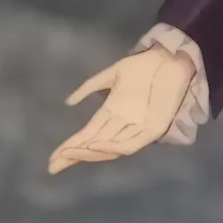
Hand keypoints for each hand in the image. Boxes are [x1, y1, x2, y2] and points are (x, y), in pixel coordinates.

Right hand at [47, 45, 197, 174]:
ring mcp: (138, 128)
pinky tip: (96, 146)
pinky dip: (114, 146)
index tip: (52, 158)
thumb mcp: (112, 75)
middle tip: (53, 165)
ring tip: (70, 154)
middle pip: (95, 145)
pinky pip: (131, 143)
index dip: (71, 146)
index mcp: (112, 112)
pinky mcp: (154, 129)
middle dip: (74, 155)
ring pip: (110, 148)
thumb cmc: (144, 66)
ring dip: (90, 152)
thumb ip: (91, 87)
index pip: (88, 135)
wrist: (170, 57)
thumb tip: (68, 102)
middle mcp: (123, 124)